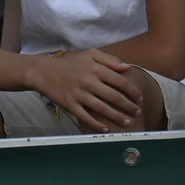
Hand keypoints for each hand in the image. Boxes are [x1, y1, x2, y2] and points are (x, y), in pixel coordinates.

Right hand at [29, 49, 143, 132]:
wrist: (44, 72)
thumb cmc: (70, 64)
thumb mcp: (89, 55)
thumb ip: (109, 60)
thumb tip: (127, 68)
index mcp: (95, 69)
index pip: (119, 81)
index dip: (132, 91)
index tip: (140, 98)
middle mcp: (88, 81)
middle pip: (113, 97)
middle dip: (128, 106)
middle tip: (137, 112)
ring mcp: (78, 94)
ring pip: (102, 109)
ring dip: (117, 117)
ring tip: (127, 123)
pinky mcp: (70, 104)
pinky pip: (86, 117)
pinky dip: (97, 124)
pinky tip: (107, 129)